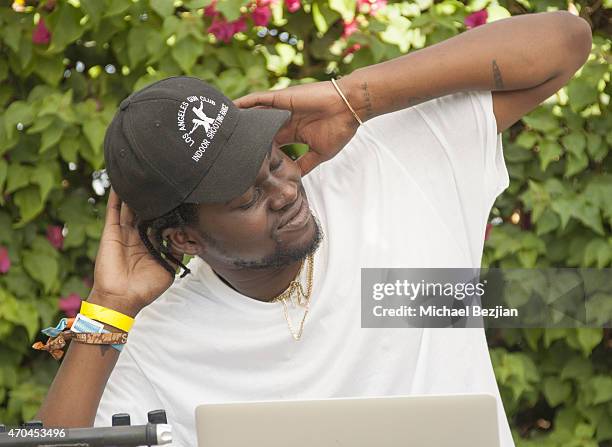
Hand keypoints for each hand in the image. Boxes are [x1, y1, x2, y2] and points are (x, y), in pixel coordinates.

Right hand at [88, 188, 182, 316]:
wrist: (122, 298)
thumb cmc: (145, 288)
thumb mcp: (168, 269)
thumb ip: (176, 252)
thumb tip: (186, 237)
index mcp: (150, 243)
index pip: (160, 220)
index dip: (167, 208)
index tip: (176, 193)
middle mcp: (137, 235)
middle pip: (145, 210)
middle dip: (152, 196)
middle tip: (160, 177)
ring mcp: (124, 232)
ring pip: (130, 206)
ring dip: (134, 192)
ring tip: (140, 173)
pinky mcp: (111, 232)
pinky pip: (113, 210)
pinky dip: (115, 196)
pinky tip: (120, 182)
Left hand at [234, 77, 359, 175]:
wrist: (348, 108)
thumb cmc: (338, 129)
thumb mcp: (319, 153)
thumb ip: (305, 164)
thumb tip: (294, 179)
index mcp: (292, 133)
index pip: (269, 144)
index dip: (255, 152)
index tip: (241, 164)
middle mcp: (283, 120)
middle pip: (257, 130)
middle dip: (242, 138)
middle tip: (223, 148)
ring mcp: (280, 108)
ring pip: (254, 114)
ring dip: (239, 120)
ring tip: (219, 128)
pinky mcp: (280, 98)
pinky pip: (257, 99)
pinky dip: (243, 103)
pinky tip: (229, 108)